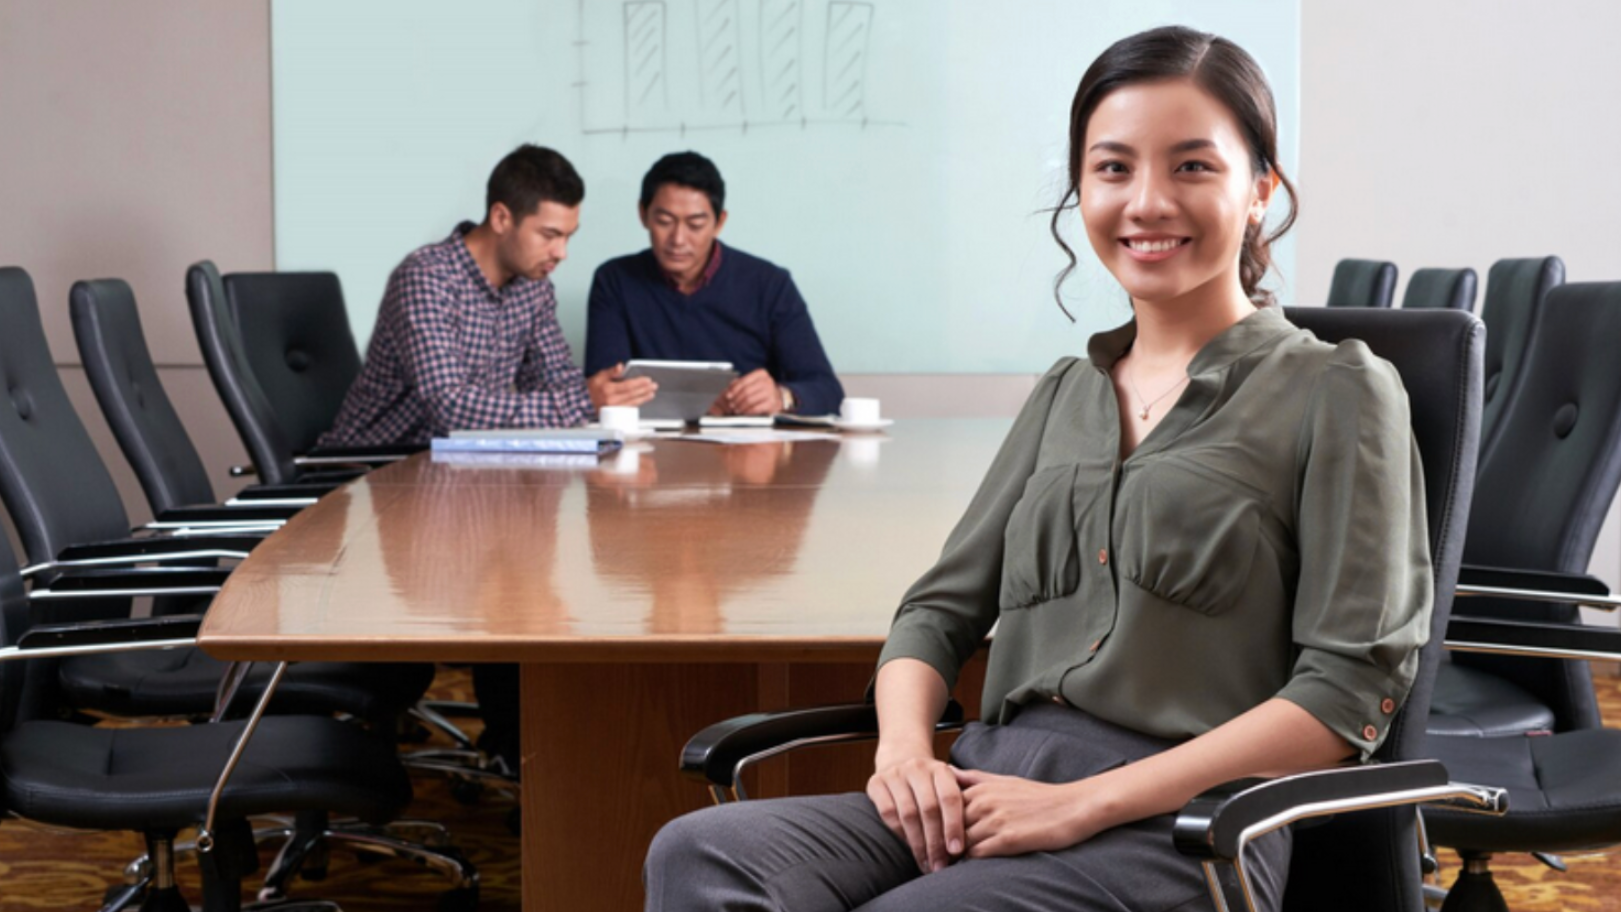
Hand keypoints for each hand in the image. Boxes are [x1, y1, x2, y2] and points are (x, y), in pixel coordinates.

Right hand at [588, 363, 656, 407]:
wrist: (583, 401)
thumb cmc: (591, 388)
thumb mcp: (600, 375)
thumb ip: (612, 371)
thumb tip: (620, 366)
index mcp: (608, 389)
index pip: (627, 385)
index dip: (639, 383)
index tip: (648, 380)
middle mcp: (611, 399)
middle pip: (632, 394)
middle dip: (644, 390)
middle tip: (654, 386)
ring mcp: (613, 408)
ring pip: (632, 403)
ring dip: (643, 398)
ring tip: (651, 394)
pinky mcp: (614, 413)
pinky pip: (628, 409)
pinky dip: (636, 404)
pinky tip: (642, 401)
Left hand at [715, 369, 781, 415]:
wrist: (778, 398)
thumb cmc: (762, 390)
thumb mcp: (753, 383)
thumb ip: (741, 383)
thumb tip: (729, 390)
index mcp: (761, 374)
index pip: (744, 381)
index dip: (734, 389)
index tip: (728, 395)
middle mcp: (767, 381)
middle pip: (746, 391)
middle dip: (736, 399)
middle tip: (731, 405)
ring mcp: (771, 392)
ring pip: (750, 400)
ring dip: (741, 406)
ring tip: (736, 409)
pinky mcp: (772, 403)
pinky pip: (756, 408)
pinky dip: (747, 411)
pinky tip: (744, 412)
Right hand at [867, 748, 964, 873]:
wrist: (900, 757)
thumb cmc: (931, 782)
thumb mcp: (948, 784)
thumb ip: (960, 805)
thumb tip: (971, 842)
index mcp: (940, 768)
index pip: (950, 798)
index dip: (953, 825)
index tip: (956, 851)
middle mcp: (917, 768)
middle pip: (929, 809)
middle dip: (935, 842)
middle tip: (940, 866)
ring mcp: (895, 774)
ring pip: (908, 814)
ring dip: (918, 844)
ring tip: (926, 863)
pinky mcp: (876, 783)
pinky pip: (888, 814)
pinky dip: (900, 834)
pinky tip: (910, 847)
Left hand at [952, 767, 1113, 858]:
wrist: (1072, 807)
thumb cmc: (1038, 796)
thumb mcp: (1004, 779)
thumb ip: (974, 778)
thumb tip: (947, 771)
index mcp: (981, 788)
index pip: (944, 807)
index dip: (938, 823)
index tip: (933, 835)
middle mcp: (985, 802)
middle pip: (948, 826)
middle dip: (942, 840)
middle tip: (936, 853)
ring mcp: (996, 820)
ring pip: (960, 841)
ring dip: (954, 853)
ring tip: (949, 862)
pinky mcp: (1009, 839)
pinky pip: (978, 853)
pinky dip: (971, 860)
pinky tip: (973, 863)